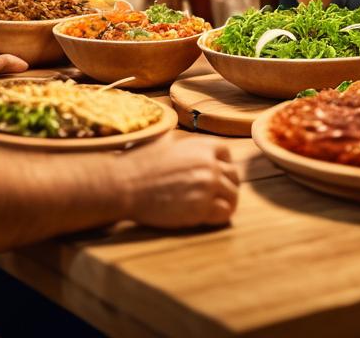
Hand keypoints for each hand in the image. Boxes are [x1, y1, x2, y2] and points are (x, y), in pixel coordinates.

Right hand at [122, 134, 238, 228]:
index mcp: (201, 145)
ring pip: (233, 196)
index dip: (223, 164)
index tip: (217, 174)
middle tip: (217, 194)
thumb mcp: (167, 142)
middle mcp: (209, 163)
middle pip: (234, 176)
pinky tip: (209, 216)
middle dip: (228, 185)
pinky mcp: (201, 209)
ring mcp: (207, 186)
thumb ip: (186, 147)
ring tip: (215, 207)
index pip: (226, 154)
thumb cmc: (140, 163)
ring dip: (226, 202)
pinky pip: (224, 214)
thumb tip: (193, 151)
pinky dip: (220, 216)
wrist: (125, 184)